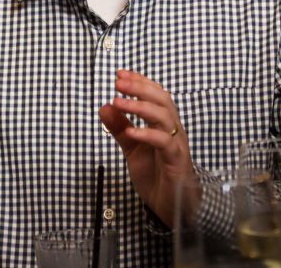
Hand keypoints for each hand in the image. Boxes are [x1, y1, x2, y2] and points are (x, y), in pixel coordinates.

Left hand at [99, 69, 193, 226]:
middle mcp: (173, 129)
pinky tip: (131, 132)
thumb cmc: (156, 174)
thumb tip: (104, 106)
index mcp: (163, 123)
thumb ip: (119, 128)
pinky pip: (165, 142)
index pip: (155, 94)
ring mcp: (176, 143)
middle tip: (118, 83)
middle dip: (140, 87)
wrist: (171, 206)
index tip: (120, 74)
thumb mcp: (131, 148)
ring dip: (140, 106)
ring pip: (164, 116)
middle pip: (162, 99)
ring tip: (119, 102)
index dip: (139, 81)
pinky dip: (147, 134)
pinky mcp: (176, 160)